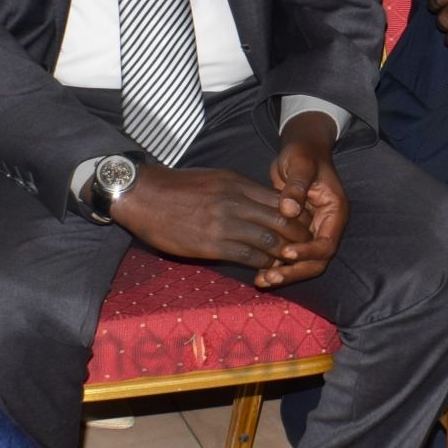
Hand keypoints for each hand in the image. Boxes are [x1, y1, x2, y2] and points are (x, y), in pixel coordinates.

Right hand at [110, 162, 306, 267]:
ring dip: (282, 254)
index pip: (281, 200)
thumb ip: (239, 190)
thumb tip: (262, 203)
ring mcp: (224, 222)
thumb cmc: (178, 188)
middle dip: (298, 236)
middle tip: (304, 247)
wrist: (143, 196)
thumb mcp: (214, 179)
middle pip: (282, 220)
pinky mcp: (211, 243)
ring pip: (269, 240)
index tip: (301, 226)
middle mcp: (235, 201)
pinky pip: (247, 256)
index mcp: (237, 183)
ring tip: (288, 262)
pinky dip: (261, 264)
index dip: (297, 216)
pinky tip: (265, 269)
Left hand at [262, 111, 349, 287]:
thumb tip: (288, 210)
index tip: (285, 253)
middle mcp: (326, 226)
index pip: (326, 244)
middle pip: (316, 261)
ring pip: (303, 263)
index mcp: (334, 212)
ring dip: (284, 274)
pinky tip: (257, 273)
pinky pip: (290, 256)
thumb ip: (296, 186)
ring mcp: (312, 231)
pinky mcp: (296, 233)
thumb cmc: (303, 153)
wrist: (301, 149)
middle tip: (270, 278)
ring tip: (261, 281)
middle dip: (294, 272)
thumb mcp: (301, 165)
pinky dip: (276, 266)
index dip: (307, 252)